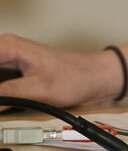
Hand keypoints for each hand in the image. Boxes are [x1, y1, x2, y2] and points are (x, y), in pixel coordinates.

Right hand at [0, 34, 118, 112]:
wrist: (96, 78)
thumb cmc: (74, 77)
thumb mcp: (37, 90)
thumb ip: (5, 95)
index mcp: (7, 46)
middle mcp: (5, 49)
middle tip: (3, 104)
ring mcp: (8, 61)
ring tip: (9, 103)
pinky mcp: (13, 73)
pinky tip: (5, 104)